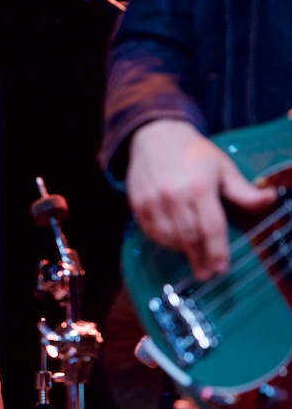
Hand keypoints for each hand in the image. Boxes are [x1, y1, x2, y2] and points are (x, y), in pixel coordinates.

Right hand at [126, 119, 276, 279]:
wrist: (155, 135)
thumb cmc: (193, 153)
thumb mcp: (223, 167)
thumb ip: (243, 190)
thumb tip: (271, 200)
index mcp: (200, 187)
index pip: (211, 228)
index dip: (217, 252)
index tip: (222, 268)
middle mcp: (174, 196)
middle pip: (190, 238)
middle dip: (200, 259)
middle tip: (207, 273)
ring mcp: (153, 201)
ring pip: (169, 238)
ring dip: (182, 251)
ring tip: (192, 257)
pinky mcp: (137, 204)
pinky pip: (151, 232)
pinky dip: (163, 241)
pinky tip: (173, 243)